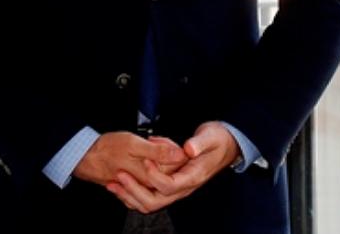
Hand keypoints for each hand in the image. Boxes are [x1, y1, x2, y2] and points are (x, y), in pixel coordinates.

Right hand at [73, 131, 186, 186]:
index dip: (172, 147)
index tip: (159, 139)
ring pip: (162, 171)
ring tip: (146, 146)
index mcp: (151, 176)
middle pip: (171, 168)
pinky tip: (142, 157)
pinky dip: (150, 164)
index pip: (177, 164)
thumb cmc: (107, 150)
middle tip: (152, 141)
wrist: (87, 159)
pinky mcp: (136, 187)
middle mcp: (149, 185)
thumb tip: (180, 155)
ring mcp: (143, 187)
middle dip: (165, 151)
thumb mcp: (133, 144)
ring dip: (157, 157)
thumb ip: (158, 151)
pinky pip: (151, 176)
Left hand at [106, 122, 240, 213]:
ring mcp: (177, 187)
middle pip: (156, 201)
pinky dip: (134, 192)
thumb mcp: (210, 136)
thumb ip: (199, 143)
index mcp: (193, 177)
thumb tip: (188, 150)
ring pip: (150, 202)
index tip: (144, 161)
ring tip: (114, 183)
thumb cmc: (217, 140)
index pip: (170, 185)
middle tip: (119, 175)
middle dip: (135, 191)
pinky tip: (122, 183)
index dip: (154, 176)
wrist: (225, 145)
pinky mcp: (170, 184)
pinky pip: (150, 195)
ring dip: (130, 194)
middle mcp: (184, 187)